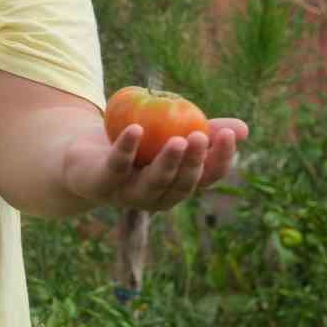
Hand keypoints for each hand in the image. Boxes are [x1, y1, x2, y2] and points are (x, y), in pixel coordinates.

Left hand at [62, 118, 247, 211]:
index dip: (220, 159)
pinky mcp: (102, 184)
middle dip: (194, 162)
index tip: (229, 134)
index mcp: (178, 186)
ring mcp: (129, 195)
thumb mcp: (170, 134)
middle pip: (182, 184)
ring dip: (167, 162)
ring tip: (178, 139)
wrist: (82, 157)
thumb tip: (243, 128)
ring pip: (152, 183)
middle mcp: (157, 197)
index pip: (207, 178)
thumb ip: (203, 131)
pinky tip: (135, 129)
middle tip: (202, 136)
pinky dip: (126, 148)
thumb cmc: (136, 147)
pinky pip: (116, 166)